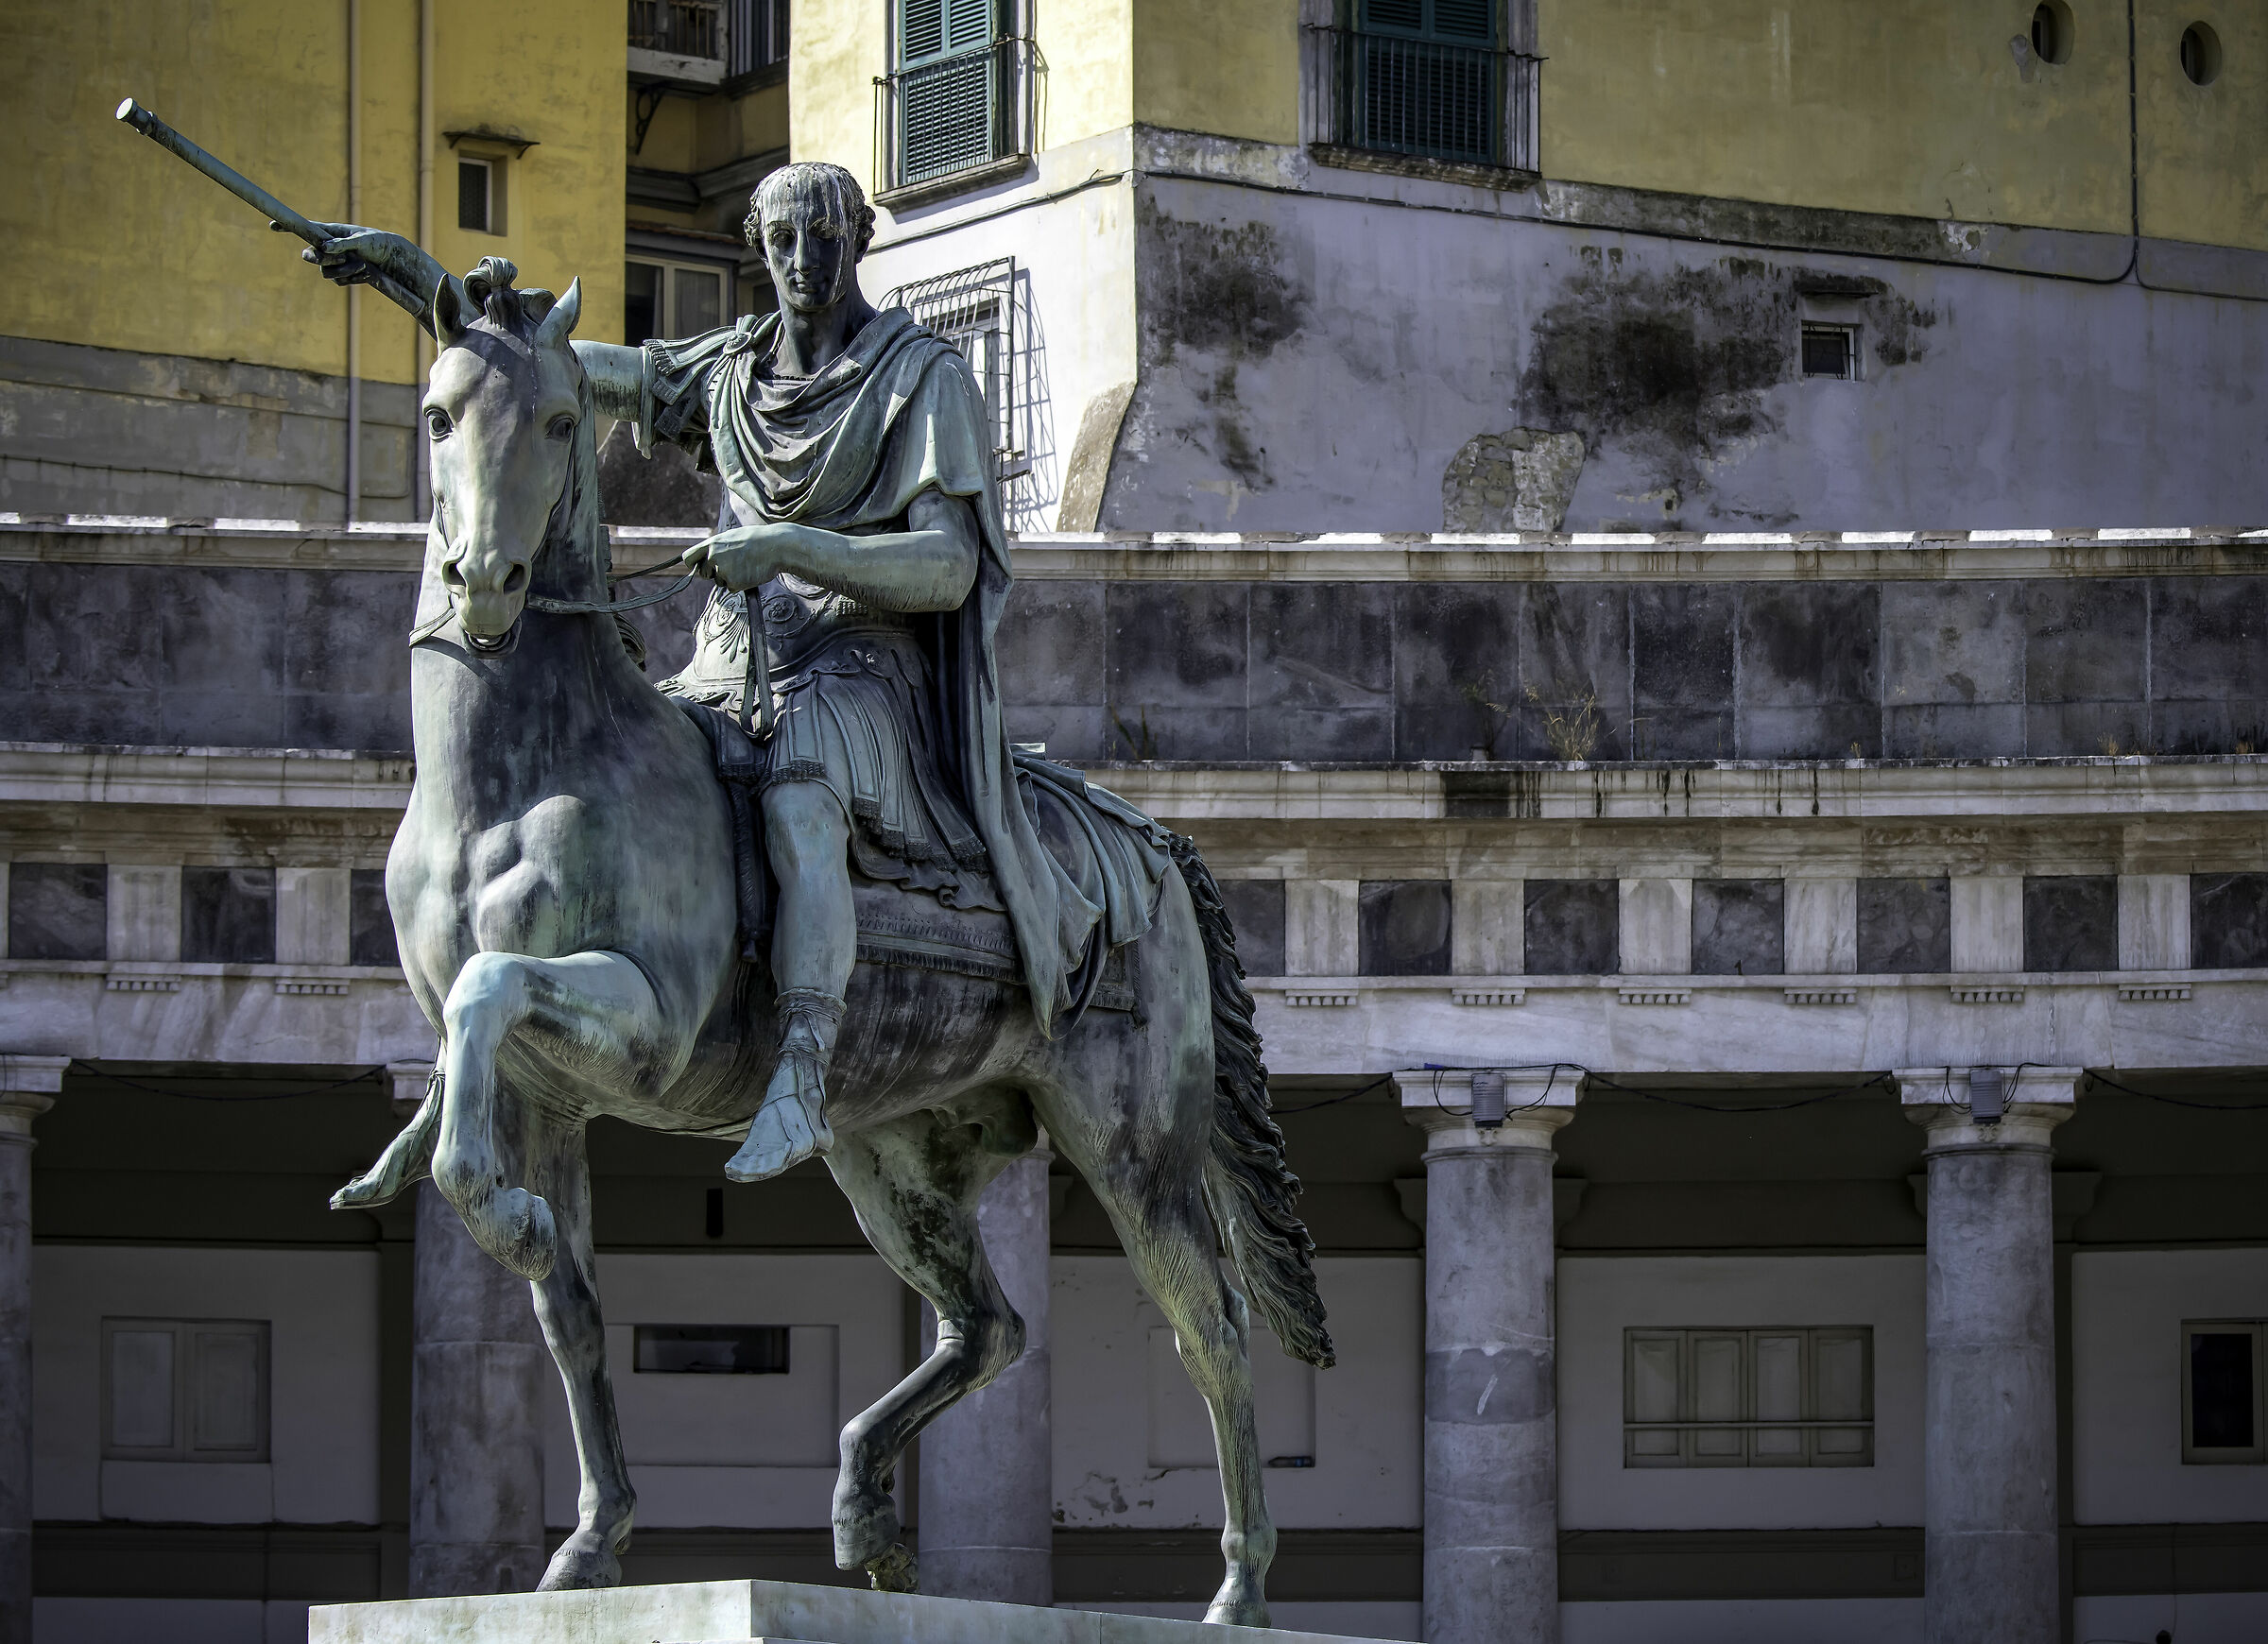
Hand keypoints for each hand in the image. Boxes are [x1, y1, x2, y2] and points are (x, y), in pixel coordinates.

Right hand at [282, 222, 413, 288]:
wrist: (391, 259)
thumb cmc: (377, 242)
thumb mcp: (362, 240)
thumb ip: (343, 243)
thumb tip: (324, 246)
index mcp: (329, 232)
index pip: (304, 229)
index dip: (287, 227)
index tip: (273, 226)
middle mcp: (328, 247)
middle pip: (309, 257)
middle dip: (321, 259)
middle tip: (340, 257)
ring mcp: (333, 263)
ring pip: (325, 273)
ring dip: (343, 270)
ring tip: (361, 263)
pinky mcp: (341, 276)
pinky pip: (338, 282)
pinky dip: (351, 278)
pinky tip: (364, 271)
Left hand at [681, 522, 810, 590]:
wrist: (776, 547)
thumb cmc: (757, 540)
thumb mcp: (733, 537)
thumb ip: (717, 547)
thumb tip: (707, 558)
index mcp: (712, 543)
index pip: (689, 557)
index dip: (692, 564)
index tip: (697, 567)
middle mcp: (714, 557)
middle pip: (704, 573)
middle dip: (713, 573)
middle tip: (732, 566)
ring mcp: (723, 571)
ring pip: (719, 581)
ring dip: (729, 577)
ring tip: (746, 565)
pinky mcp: (734, 583)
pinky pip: (731, 588)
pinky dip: (740, 584)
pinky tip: (750, 572)